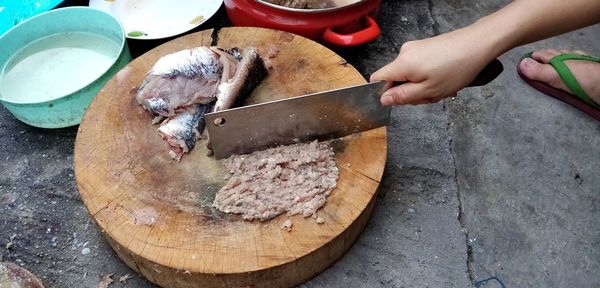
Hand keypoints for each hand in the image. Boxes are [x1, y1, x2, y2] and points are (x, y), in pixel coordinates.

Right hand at [370, 27, 496, 105]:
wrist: (478, 44)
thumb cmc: (456, 69)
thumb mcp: (429, 91)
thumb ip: (403, 96)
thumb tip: (383, 100)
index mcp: (402, 64)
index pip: (377, 79)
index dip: (385, 93)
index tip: (402, 100)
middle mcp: (404, 53)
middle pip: (395, 79)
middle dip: (410, 92)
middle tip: (431, 96)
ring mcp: (415, 48)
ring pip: (409, 74)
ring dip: (422, 86)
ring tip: (441, 88)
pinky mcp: (425, 46)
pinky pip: (418, 66)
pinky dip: (428, 76)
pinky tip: (443, 79)